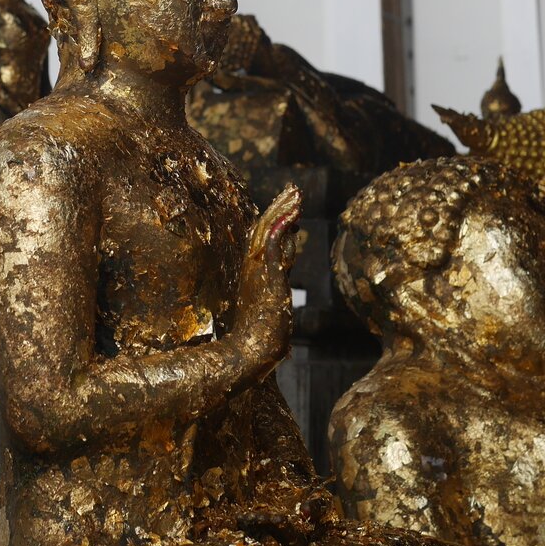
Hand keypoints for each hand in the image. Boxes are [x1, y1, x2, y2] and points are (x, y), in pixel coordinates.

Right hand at [235, 181, 302, 368]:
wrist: (248, 355)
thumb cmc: (257, 342)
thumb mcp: (269, 309)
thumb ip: (274, 292)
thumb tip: (285, 294)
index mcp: (253, 274)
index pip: (264, 240)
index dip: (275, 220)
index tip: (288, 208)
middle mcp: (253, 267)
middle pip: (265, 228)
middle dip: (279, 207)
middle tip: (292, 190)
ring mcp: (258, 269)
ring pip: (268, 230)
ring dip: (282, 210)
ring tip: (296, 193)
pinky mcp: (265, 274)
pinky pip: (273, 244)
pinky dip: (281, 226)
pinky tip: (293, 214)